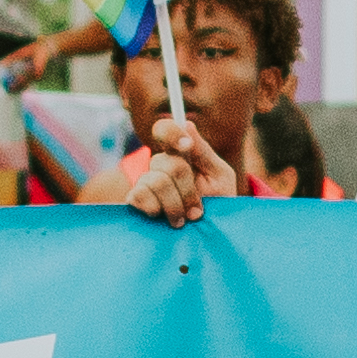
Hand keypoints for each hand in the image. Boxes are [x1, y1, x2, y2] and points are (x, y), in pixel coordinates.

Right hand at [115, 112, 226, 227]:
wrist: (211, 233)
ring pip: (156, 182)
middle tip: (197, 211)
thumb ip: (203, 151)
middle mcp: (160, 166)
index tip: (186, 146)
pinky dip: (154, 208)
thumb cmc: (219, 202)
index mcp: (179, 154)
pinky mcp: (137, 201)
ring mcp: (146, 182)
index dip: (172, 134)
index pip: (164, 130)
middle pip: (168, 164)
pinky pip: (139, 195)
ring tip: (183, 220)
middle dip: (187, 190)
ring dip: (174, 205)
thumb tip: (187, 124)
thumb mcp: (219, 176)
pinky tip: (161, 217)